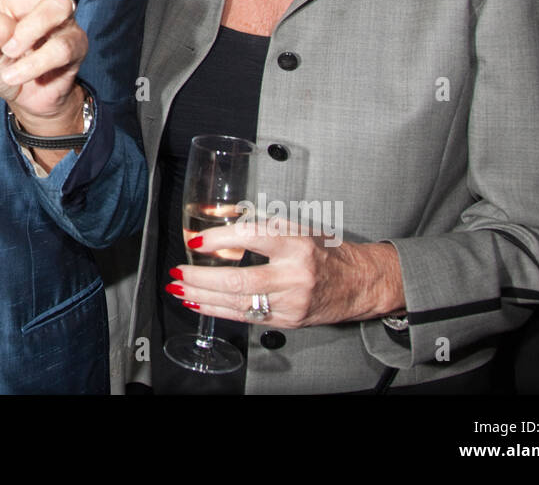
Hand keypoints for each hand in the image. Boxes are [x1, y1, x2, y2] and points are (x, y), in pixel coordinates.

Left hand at [0, 0, 95, 132]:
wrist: (26, 100)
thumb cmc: (4, 64)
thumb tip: (6, 26)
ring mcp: (64, 18)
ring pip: (56, 6)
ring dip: (29, 34)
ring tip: (11, 55)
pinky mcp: (77, 43)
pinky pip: (59, 46)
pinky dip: (32, 64)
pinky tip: (19, 74)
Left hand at [168, 221, 403, 327]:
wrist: (359, 283)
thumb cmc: (325, 251)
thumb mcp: (295, 227)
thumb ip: (257, 224)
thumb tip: (214, 218)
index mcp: (297, 244)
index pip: (254, 237)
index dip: (221, 239)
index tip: (197, 240)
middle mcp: (295, 275)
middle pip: (241, 280)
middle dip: (202, 278)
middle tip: (179, 271)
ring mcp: (292, 302)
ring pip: (240, 303)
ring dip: (203, 296)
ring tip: (180, 287)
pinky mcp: (288, 320)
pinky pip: (246, 317)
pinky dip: (218, 310)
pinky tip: (198, 303)